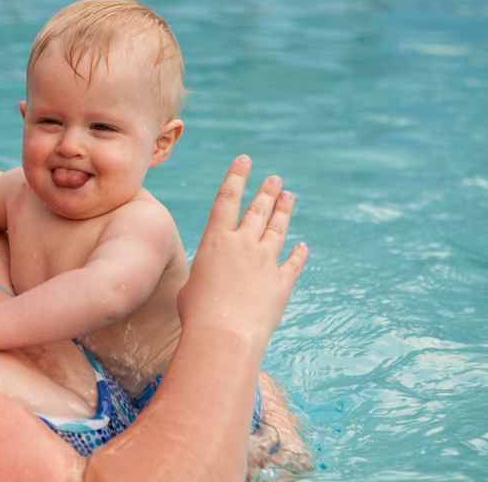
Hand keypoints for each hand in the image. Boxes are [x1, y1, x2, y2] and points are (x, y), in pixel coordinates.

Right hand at [179, 155, 307, 344]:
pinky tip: (303, 246)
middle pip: (257, 210)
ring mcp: (265, 261)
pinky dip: (299, 253)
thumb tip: (212, 281)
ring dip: (283, 212)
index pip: (227, 198)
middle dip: (266, 191)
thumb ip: (206, 274)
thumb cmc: (198, 313)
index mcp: (215, 240)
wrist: (225, 334)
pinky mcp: (282, 282)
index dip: (236, 176)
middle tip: (275, 179)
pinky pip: (294, 262)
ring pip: (278, 229)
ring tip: (289, 197)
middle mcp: (242, 245)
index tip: (245, 160)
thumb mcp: (192, 286)